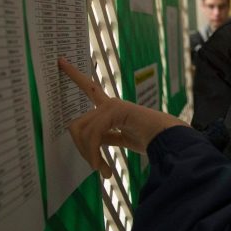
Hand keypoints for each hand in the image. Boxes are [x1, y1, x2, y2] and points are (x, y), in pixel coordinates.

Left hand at [58, 58, 188, 177]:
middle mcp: (109, 103)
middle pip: (77, 124)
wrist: (169, 139)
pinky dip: (95, 154)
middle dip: (82, 149)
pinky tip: (104, 167)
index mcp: (112, 108)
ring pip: (83, 131)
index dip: (75, 75)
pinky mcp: (115, 111)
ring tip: (103, 170)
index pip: (90, 89)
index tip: (60, 60)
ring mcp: (111, 106)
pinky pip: (93, 134)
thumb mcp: (123, 138)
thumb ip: (107, 137)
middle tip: (96, 167)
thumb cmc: (151, 139)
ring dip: (89, 154)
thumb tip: (91, 145)